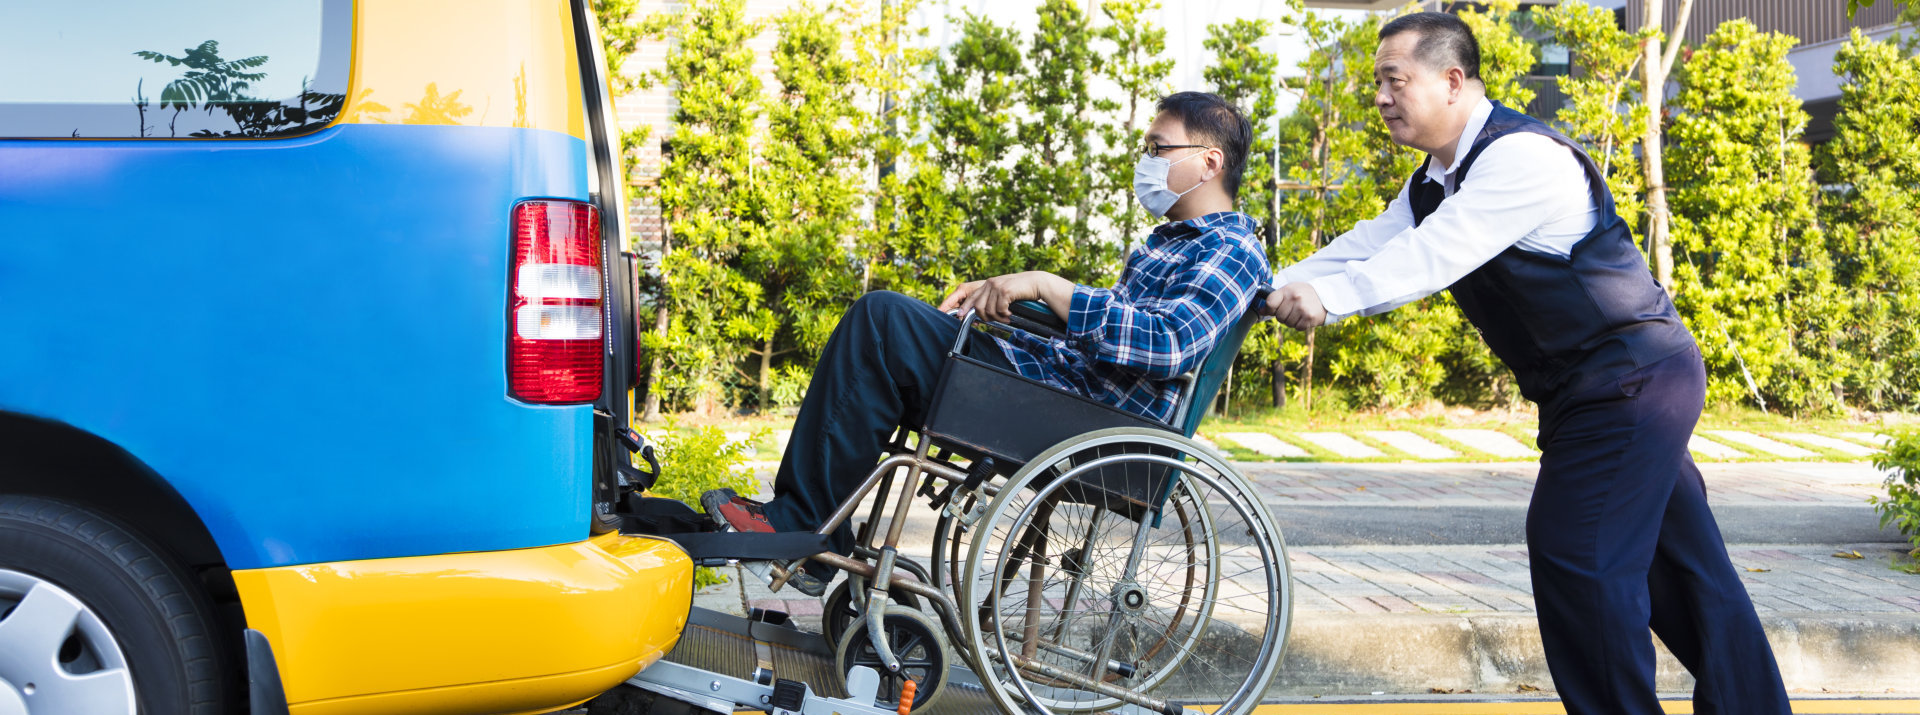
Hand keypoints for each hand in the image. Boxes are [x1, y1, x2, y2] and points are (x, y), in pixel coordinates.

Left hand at [937, 271, 1071, 322]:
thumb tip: (979, 315)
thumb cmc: (1020, 292)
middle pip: (976, 307)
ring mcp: (996, 286)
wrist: (1036, 284)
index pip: (968, 295)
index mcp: (986, 285)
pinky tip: (1011, 314)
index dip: (960, 305)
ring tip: (1007, 317)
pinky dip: (1004, 315)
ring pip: (987, 310)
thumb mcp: (1002, 295)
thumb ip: (990, 301)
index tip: (954, 314)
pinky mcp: (1004, 290)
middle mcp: (989, 284)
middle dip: (985, 318)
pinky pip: (998, 309)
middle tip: (998, 319)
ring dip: (997, 318)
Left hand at [1263, 282, 1326, 330]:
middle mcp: (1295, 298)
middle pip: (1278, 316)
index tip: (1272, 309)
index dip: (1268, 309)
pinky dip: (1299, 325)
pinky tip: (1304, 317)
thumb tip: (1261, 311)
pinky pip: (1297, 327)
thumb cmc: (1303, 293)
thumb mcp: (1289, 290)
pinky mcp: (1310, 318)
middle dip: (1282, 316)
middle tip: (1291, 310)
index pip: (1270, 303)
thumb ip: (1275, 299)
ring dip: (1291, 321)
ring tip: (1298, 313)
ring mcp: (1303, 309)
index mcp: (1288, 290)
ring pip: (1287, 323)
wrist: (1325, 296)